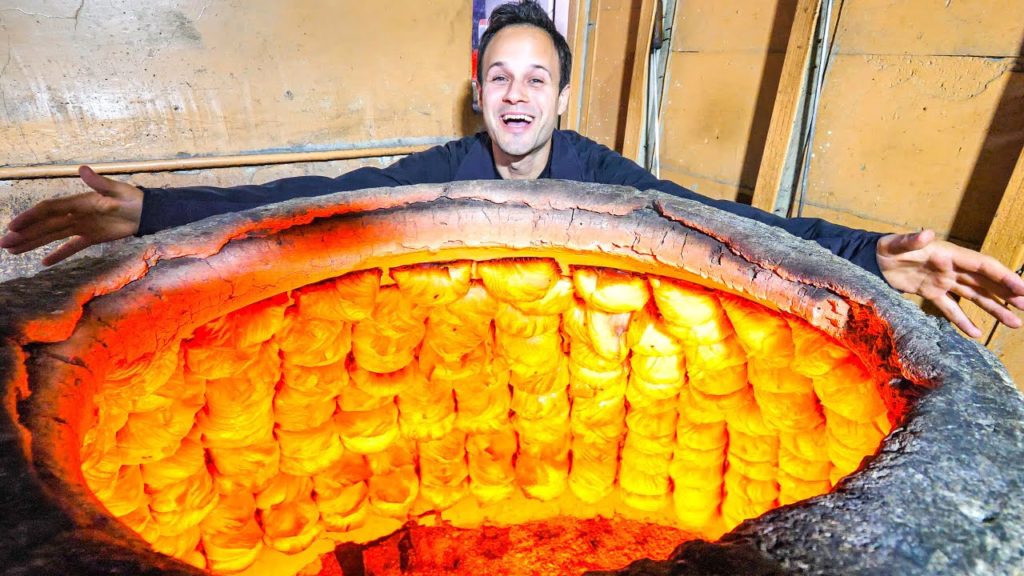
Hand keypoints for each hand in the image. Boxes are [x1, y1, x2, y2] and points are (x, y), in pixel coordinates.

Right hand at [1, 166, 142, 265]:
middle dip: (23, 234)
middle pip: (44, 226)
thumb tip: (83, 169)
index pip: (48, 210)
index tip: (12, 226)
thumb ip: (99, 183)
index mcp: (77, 202)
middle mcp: (75, 214)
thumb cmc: (132, 198)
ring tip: (12, 251)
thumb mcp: (117, 190)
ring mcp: (82, 227)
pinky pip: (72, 247)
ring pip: (52, 236)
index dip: (29, 217)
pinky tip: (44, 263)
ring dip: (32, 243)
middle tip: (3, 244)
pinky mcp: (91, 237)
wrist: (147, 212)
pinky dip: (59, 254)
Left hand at [877, 229, 1023, 337]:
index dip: (1003, 277)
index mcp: (950, 255)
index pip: (983, 266)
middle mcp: (951, 269)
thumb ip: (912, 240)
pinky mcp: (931, 293)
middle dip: (1007, 294)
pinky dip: (963, 321)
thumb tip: (928, 234)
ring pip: (974, 297)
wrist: (872, 259)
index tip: (1022, 289)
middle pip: (986, 282)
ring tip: (1015, 323)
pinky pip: (950, 309)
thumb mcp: (897, 243)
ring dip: (994, 309)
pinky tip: (976, 333)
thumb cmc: (887, 247)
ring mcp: (943, 282)